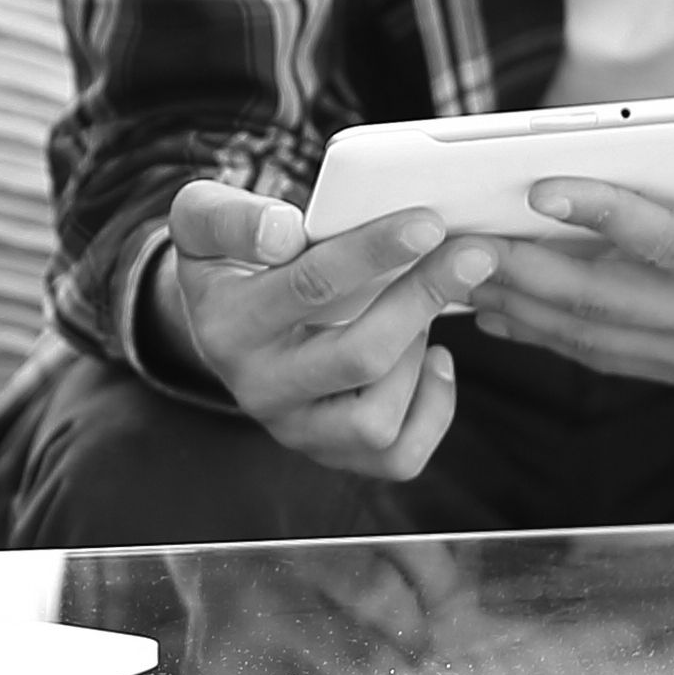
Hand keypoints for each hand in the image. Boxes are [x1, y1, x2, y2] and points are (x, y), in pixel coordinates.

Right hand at [152, 182, 495, 479]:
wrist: (223, 320)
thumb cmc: (229, 256)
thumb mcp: (203, 219)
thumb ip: (230, 216)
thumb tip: (284, 233)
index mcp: (228, 326)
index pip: (309, 286)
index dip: (374, 252)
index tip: (428, 223)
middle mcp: (258, 389)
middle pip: (358, 357)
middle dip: (422, 300)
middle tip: (470, 254)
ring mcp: (296, 429)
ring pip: (377, 419)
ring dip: (417, 356)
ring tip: (426, 306)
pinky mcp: (332, 454)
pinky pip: (398, 458)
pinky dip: (433, 410)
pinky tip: (434, 358)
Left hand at [469, 129, 673, 420]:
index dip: (609, 215)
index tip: (543, 187)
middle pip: (610, 296)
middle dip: (527, 270)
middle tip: (455, 240)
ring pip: (598, 335)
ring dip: (524, 308)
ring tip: (455, 277)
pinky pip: (612, 358)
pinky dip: (553, 339)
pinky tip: (504, 318)